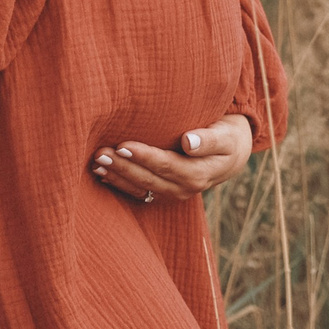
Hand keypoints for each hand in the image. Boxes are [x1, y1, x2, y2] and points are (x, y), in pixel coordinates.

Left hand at [90, 115, 252, 203]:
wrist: (232, 155)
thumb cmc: (227, 137)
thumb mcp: (226, 135)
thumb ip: (208, 139)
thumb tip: (188, 141)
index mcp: (198, 174)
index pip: (166, 165)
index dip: (144, 156)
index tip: (123, 145)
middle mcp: (184, 188)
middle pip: (148, 178)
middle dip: (123, 167)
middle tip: (100, 153)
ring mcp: (172, 193)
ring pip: (140, 187)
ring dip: (117, 177)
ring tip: (96, 163)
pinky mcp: (163, 191)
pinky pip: (139, 191)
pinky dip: (120, 183)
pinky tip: (103, 174)